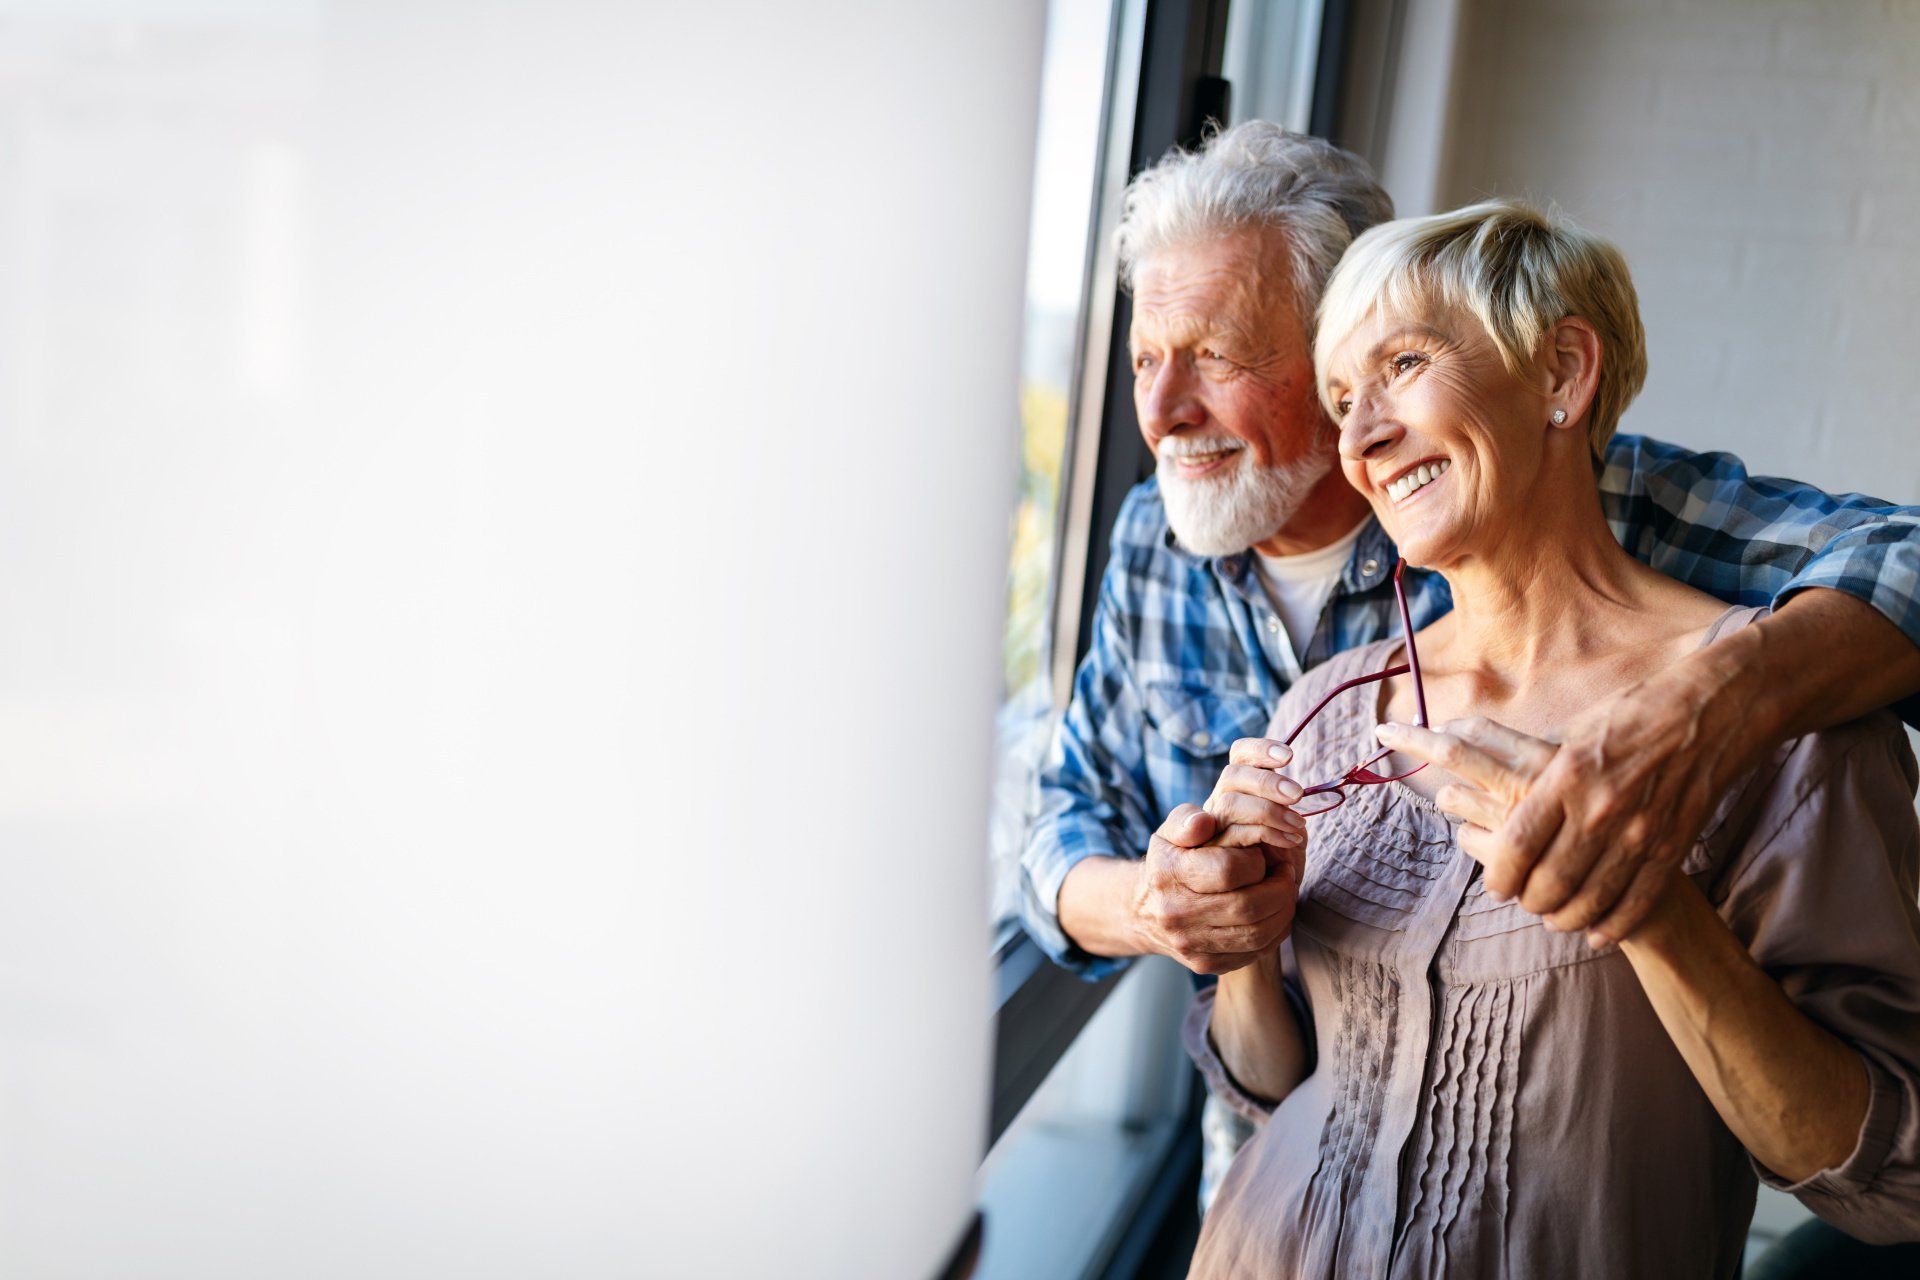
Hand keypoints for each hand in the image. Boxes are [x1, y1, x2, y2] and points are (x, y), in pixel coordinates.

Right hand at [1130, 740, 1306, 975]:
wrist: (1146, 911)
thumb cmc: (1171, 862)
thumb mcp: (1171, 832)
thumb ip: (1187, 819)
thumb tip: (1205, 821)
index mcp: (1168, 874)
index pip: (1229, 869)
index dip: (1257, 861)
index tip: (1264, 855)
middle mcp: (1175, 913)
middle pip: (1248, 907)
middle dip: (1280, 889)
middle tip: (1287, 874)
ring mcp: (1190, 943)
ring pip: (1256, 934)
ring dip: (1283, 911)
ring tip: (1285, 892)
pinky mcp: (1205, 964)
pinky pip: (1254, 952)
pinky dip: (1275, 933)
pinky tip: (1275, 914)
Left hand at [1376, 701, 1718, 946]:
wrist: (1708, 712)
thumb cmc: (1631, 715)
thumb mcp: (1572, 732)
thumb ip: (1534, 766)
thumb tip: (1487, 780)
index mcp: (1566, 776)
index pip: (1518, 844)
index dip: (1500, 875)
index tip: (1495, 886)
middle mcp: (1601, 809)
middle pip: (1550, 881)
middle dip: (1529, 900)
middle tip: (1522, 900)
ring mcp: (1641, 832)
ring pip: (1591, 900)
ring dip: (1565, 917)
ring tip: (1553, 917)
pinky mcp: (1673, 846)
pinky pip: (1637, 901)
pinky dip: (1612, 925)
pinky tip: (1597, 933)